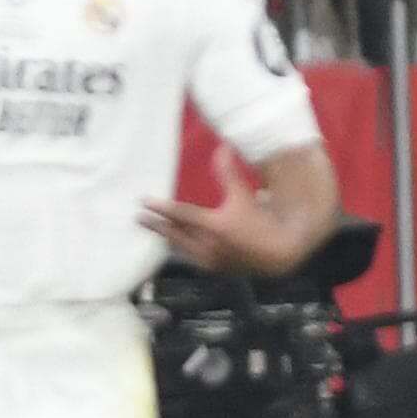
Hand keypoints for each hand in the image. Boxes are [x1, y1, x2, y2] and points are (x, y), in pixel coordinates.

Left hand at [142, 142, 309, 274]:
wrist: (278, 253)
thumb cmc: (260, 221)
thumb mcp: (243, 196)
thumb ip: (228, 174)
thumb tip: (220, 148)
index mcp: (215, 226)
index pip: (181, 215)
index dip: (161, 207)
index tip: (143, 202)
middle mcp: (208, 245)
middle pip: (174, 234)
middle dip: (156, 225)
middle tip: (138, 218)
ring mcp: (209, 260)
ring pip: (180, 247)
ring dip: (166, 237)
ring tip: (152, 229)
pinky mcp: (213, 269)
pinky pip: (189, 257)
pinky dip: (179, 249)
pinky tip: (172, 244)